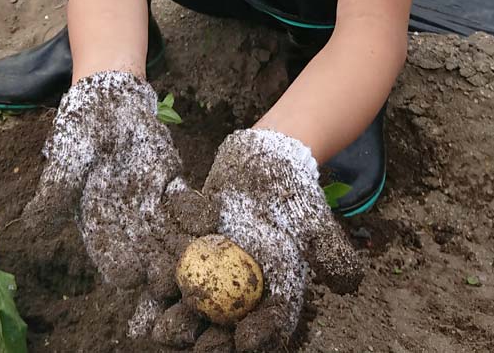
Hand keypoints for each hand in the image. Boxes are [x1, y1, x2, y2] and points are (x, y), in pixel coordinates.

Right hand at [24, 69, 191, 334]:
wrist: (109, 100)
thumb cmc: (81, 130)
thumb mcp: (65, 158)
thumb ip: (55, 190)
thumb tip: (31, 222)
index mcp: (98, 220)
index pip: (109, 252)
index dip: (119, 266)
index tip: (130, 277)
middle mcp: (126, 217)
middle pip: (144, 248)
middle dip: (157, 264)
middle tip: (170, 278)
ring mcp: (151, 200)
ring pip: (168, 229)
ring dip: (181, 243)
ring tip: (195, 254)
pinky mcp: (170, 180)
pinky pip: (183, 200)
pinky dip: (194, 210)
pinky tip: (207, 218)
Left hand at [153, 128, 362, 351]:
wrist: (262, 159)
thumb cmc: (291, 192)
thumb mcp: (314, 222)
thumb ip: (331, 253)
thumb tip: (349, 282)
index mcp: (273, 291)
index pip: (270, 322)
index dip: (260, 336)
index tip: (244, 341)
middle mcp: (242, 290)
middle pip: (225, 324)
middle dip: (206, 340)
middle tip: (191, 342)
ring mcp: (214, 275)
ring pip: (193, 306)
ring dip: (176, 318)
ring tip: (159, 329)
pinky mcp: (189, 253)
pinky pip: (171, 275)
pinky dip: (158, 285)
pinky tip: (144, 296)